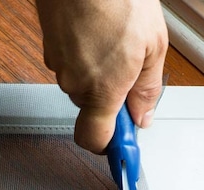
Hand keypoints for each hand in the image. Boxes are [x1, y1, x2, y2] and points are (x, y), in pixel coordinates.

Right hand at [35, 0, 167, 152]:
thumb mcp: (154, 46)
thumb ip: (146, 88)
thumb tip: (143, 115)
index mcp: (102, 89)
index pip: (94, 139)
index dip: (109, 146)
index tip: (124, 145)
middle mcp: (75, 82)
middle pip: (92, 106)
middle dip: (111, 94)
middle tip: (132, 66)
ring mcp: (58, 63)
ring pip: (81, 80)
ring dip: (98, 68)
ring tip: (115, 37)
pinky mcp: (49, 44)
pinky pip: (70, 59)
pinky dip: (84, 50)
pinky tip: (98, 28)